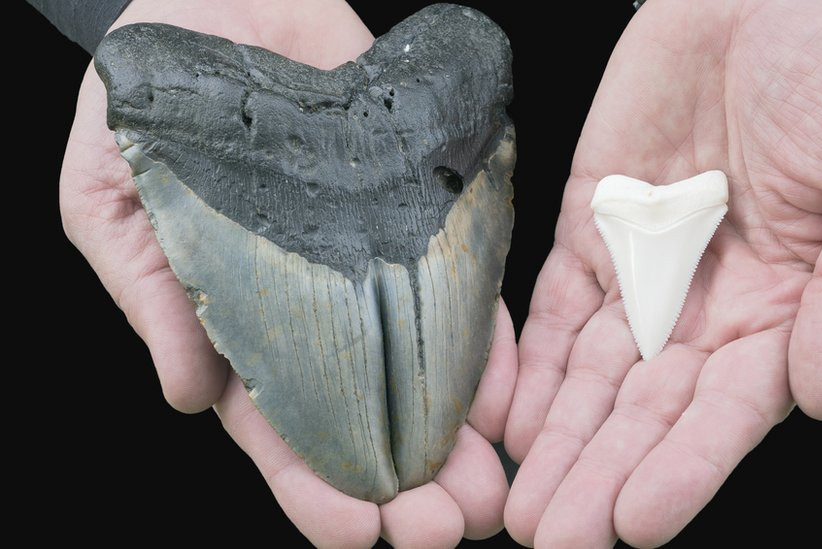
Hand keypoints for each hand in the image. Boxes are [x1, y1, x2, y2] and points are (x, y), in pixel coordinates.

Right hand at [59, 0, 514, 544]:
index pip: (278, 432)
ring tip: (495, 491)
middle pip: (365, 422)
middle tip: (450, 529)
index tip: (359, 537)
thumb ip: (149, 293)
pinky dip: (489, 347)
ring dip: (460, 438)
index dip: (315, 491)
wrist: (222, 8)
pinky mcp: (419, 220)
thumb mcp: (114, 196)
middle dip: (406, 486)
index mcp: (237, 328)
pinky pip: (462, 291)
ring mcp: (372, 270)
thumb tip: (190, 398)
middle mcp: (316, 314)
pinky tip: (513, 398)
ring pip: (423, 373)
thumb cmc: (149, 104)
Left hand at [503, 0, 821, 546]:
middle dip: (599, 476)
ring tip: (520, 507)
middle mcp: (710, 310)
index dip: (686, 468)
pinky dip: (526, 364)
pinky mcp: (590, 230)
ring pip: (592, 377)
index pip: (729, 411)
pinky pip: (554, 310)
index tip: (636, 523)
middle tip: (551, 536)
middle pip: (647, 413)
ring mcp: (644, 272)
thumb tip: (818, 396)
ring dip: (556, 442)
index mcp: (789, 312)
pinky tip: (502, 421)